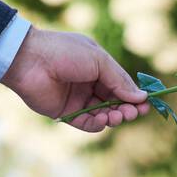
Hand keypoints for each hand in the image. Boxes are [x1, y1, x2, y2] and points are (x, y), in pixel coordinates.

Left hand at [1, 27, 148, 132]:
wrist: (30, 60)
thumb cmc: (64, 52)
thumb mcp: (98, 61)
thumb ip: (120, 81)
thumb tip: (142, 97)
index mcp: (97, 67)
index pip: (121, 85)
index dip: (134, 96)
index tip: (146, 104)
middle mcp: (89, 84)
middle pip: (115, 102)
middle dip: (127, 108)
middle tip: (134, 113)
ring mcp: (78, 99)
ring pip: (104, 114)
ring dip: (114, 117)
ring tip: (118, 116)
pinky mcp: (67, 113)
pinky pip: (88, 123)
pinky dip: (98, 124)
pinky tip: (104, 120)